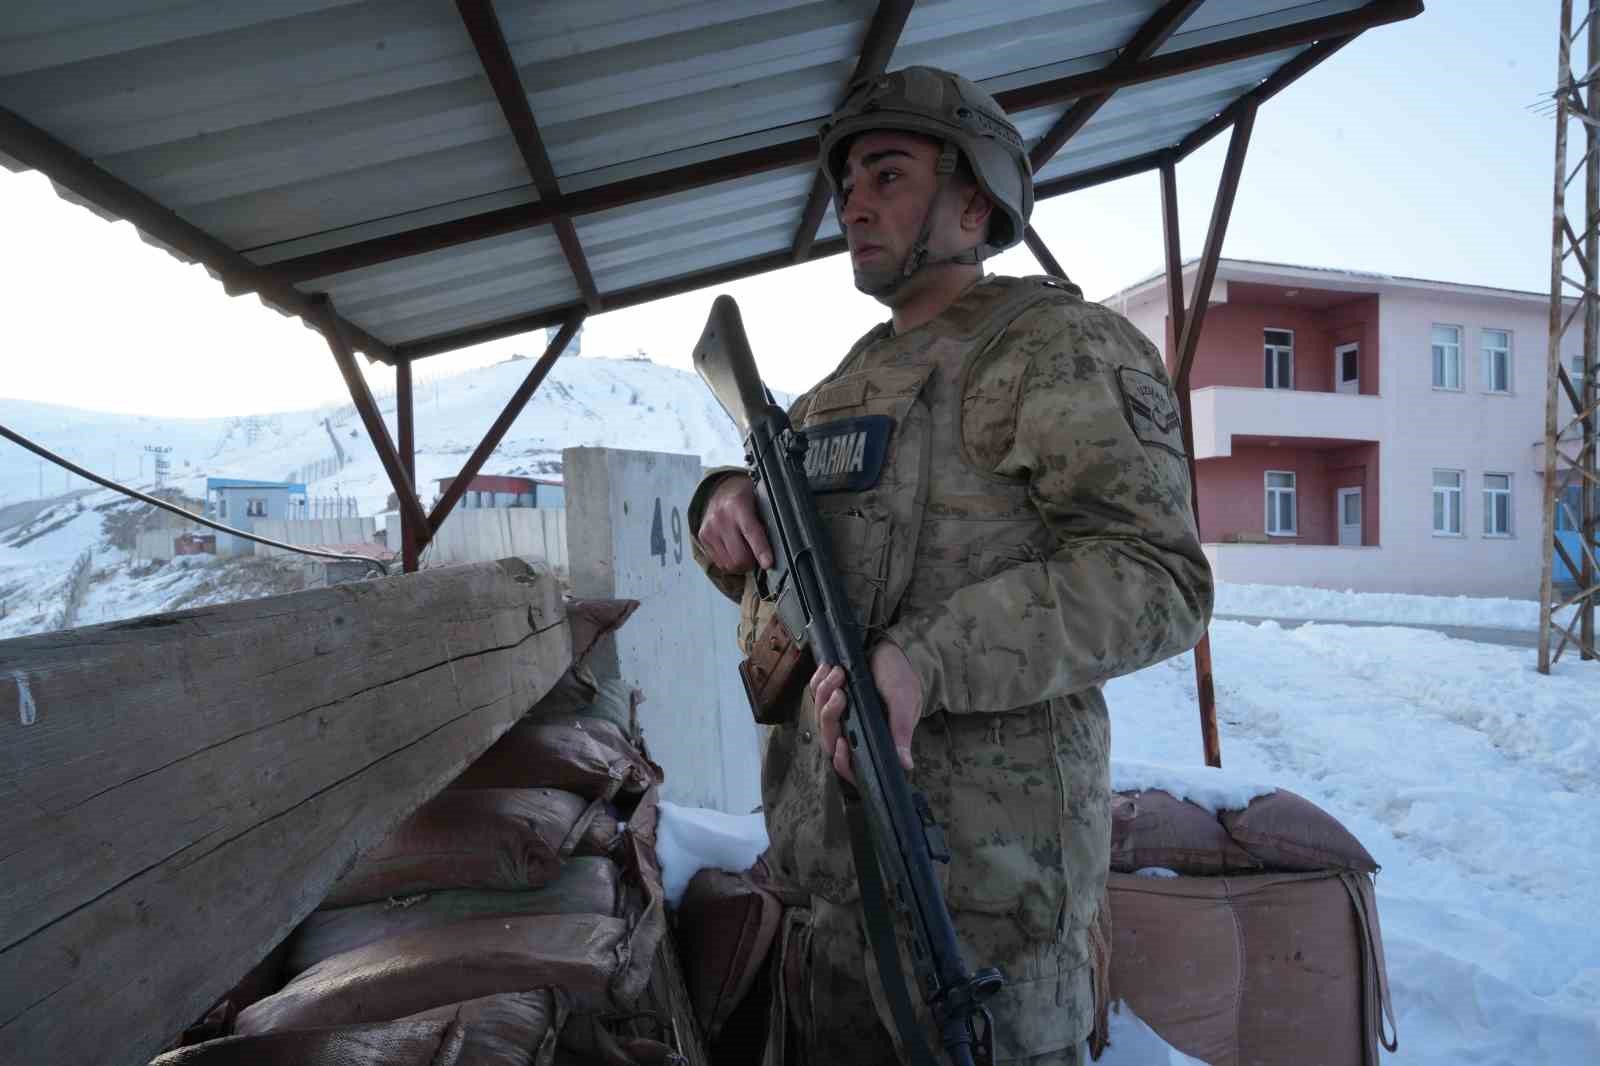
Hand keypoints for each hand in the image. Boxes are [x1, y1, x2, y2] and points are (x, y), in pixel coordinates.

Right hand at [696, 475, 772, 573]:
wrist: (722, 490)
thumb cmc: (745, 498)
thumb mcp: (760, 500)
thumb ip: (767, 519)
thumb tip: (778, 541)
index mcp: (738, 504)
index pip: (751, 531)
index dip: (761, 550)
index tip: (768, 563)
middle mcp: (721, 517)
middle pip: (739, 555)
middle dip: (752, 561)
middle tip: (759, 555)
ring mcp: (710, 528)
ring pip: (729, 564)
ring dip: (741, 563)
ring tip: (746, 551)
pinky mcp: (703, 537)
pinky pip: (720, 563)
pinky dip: (730, 561)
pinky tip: (734, 550)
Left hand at [810, 642, 922, 784]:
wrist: (887, 646)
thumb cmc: (900, 675)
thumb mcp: (904, 700)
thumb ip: (902, 731)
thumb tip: (905, 764)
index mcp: (876, 739)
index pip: (854, 765)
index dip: (844, 761)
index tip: (841, 743)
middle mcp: (856, 731)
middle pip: (831, 740)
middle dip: (830, 716)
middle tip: (840, 693)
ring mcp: (842, 715)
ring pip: (820, 718)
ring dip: (824, 695)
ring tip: (838, 673)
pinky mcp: (830, 698)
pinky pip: (815, 697)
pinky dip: (818, 682)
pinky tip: (828, 670)